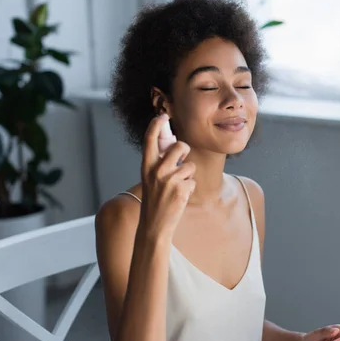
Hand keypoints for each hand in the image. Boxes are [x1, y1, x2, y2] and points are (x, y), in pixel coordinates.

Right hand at [140, 113, 195, 237]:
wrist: (154, 224)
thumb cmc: (155, 199)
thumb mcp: (151, 179)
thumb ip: (160, 162)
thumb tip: (176, 143)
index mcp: (146, 167)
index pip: (149, 140)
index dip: (155, 126)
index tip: (162, 116)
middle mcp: (156, 171)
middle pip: (180, 146)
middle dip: (185, 150)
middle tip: (182, 160)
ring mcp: (169, 180)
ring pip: (190, 166)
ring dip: (188, 176)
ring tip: (177, 187)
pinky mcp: (181, 190)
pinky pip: (193, 181)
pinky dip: (189, 189)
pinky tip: (180, 197)